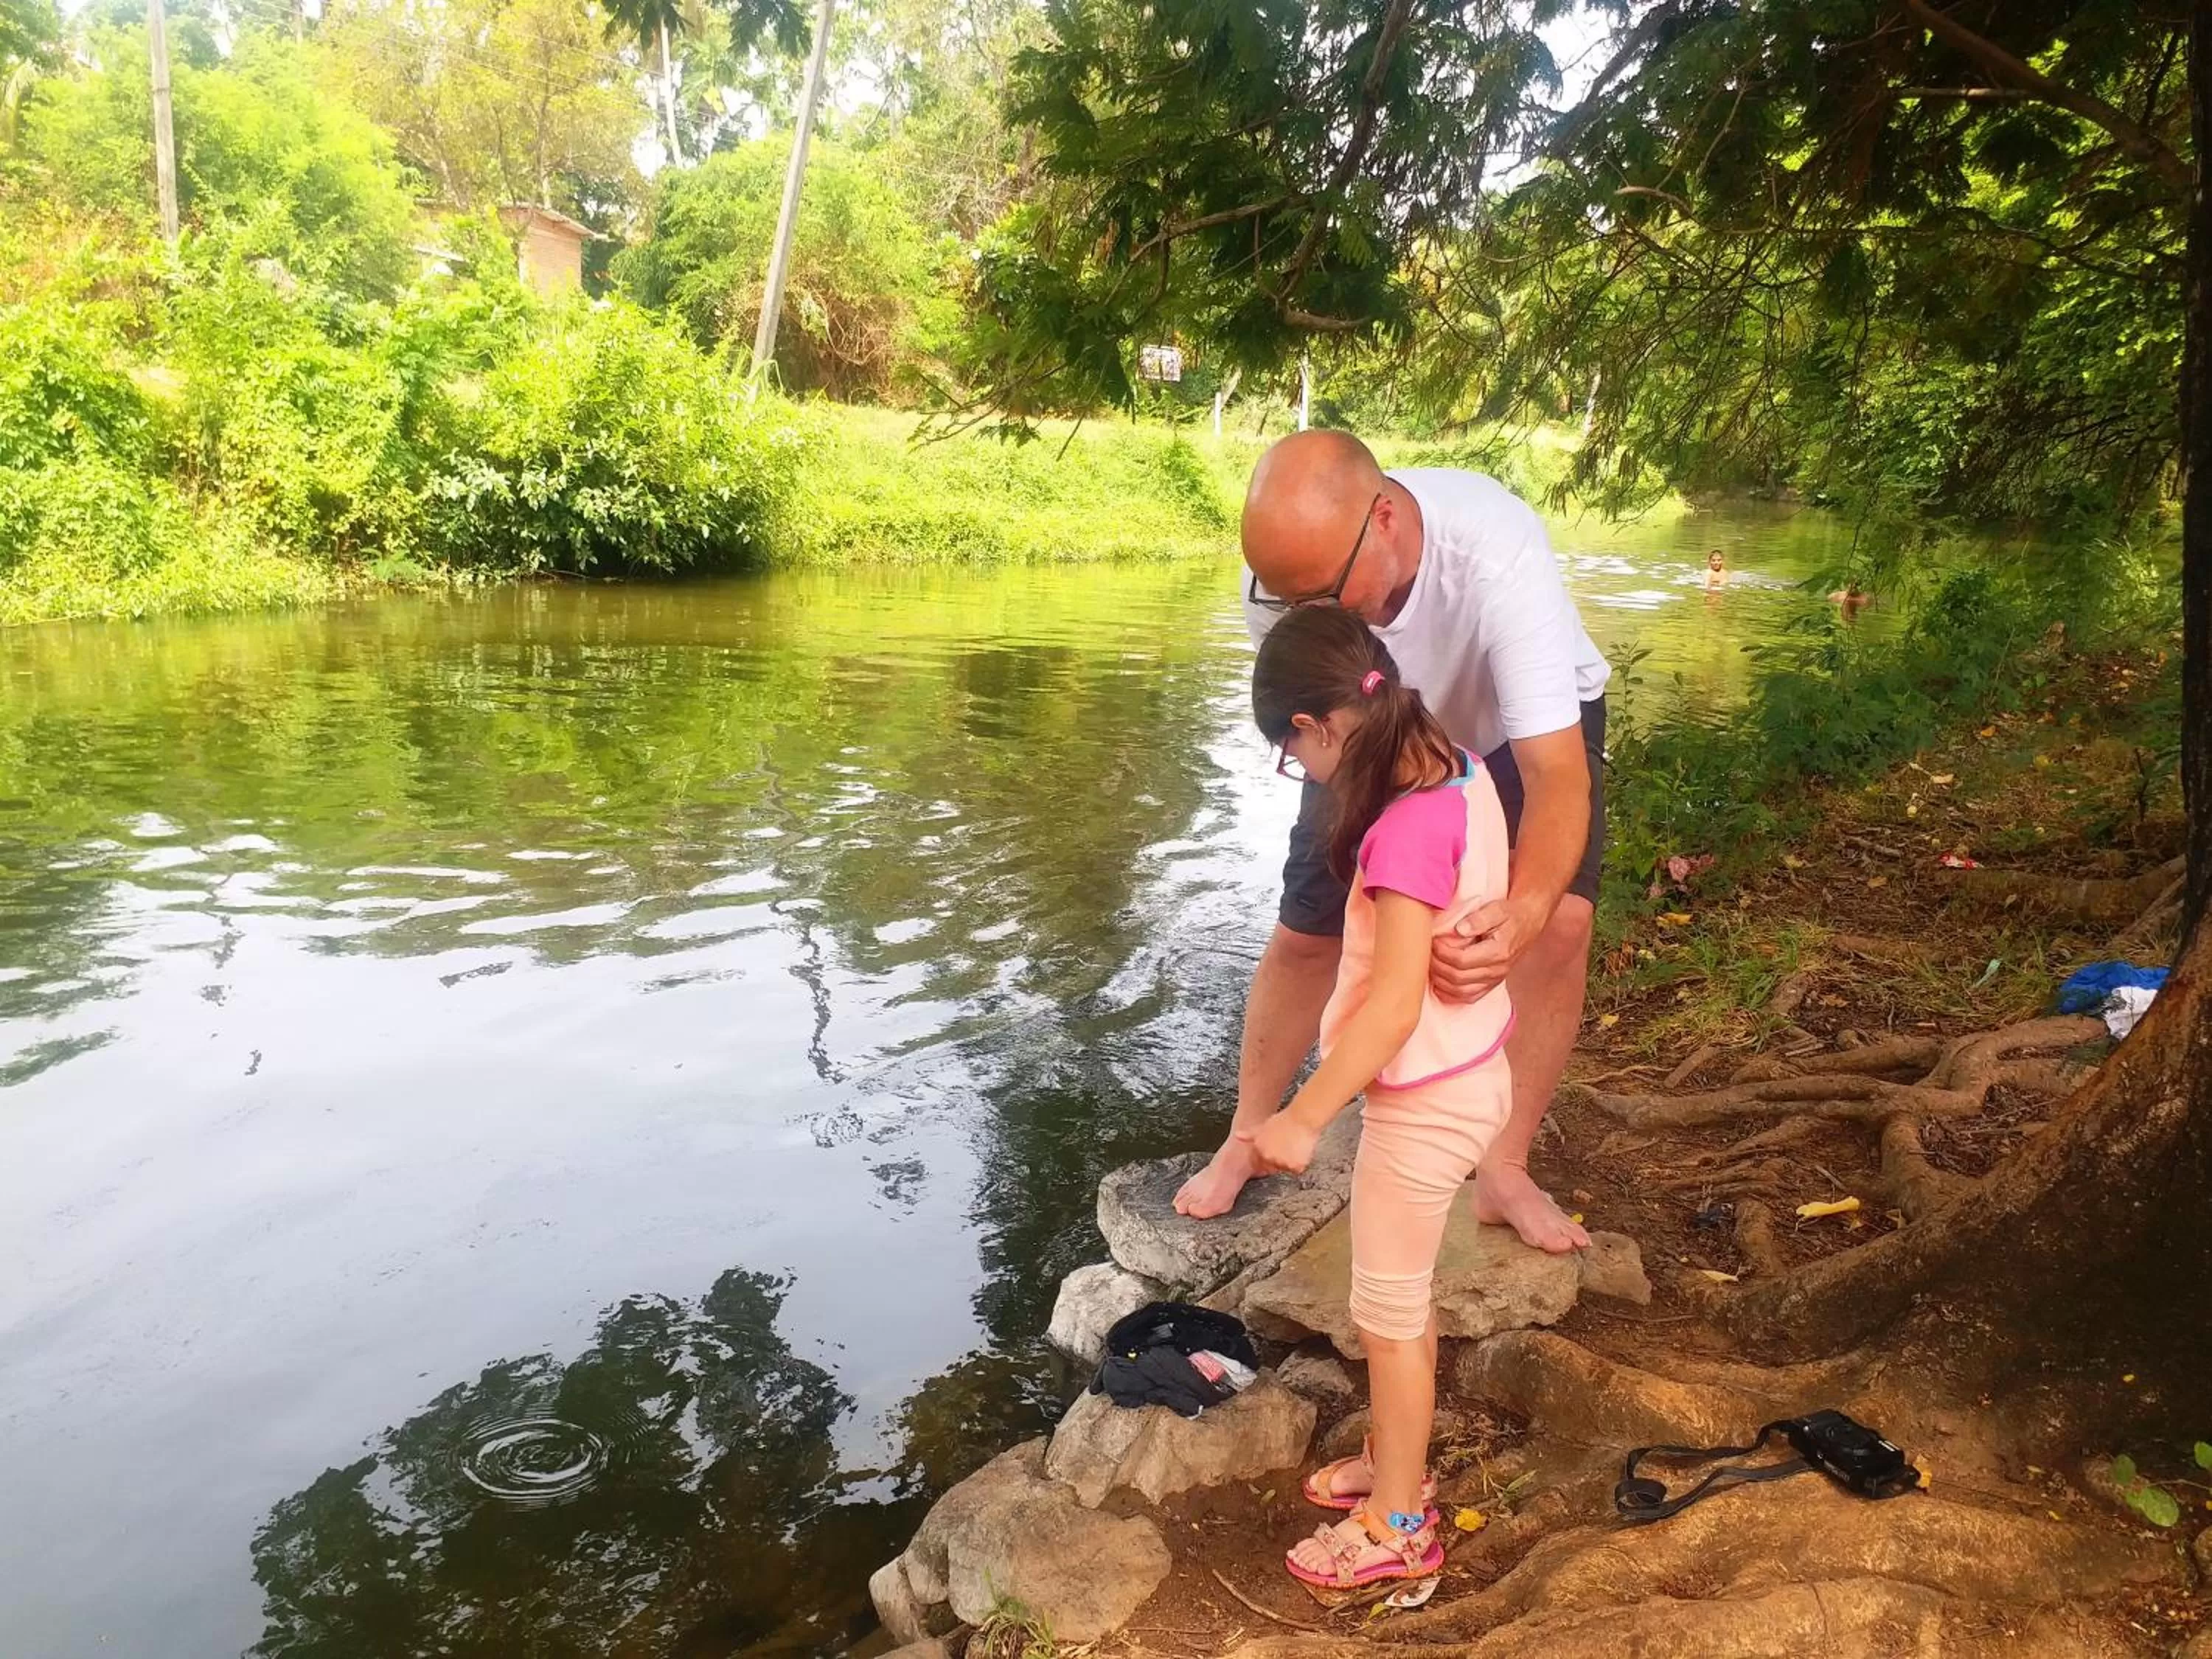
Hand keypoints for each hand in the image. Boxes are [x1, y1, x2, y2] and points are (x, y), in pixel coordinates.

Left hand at [1239, 1112, 1319, 1176]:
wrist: (1302, 1118)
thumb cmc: (1284, 1120)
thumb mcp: (1263, 1127)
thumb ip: (1250, 1135)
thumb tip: (1237, 1135)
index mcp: (1260, 1149)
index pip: (1265, 1160)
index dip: (1274, 1153)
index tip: (1280, 1145)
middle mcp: (1269, 1158)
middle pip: (1276, 1165)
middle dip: (1282, 1158)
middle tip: (1289, 1144)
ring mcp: (1282, 1163)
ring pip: (1287, 1167)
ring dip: (1292, 1161)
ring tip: (1295, 1145)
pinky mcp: (1295, 1166)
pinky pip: (1298, 1169)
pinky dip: (1301, 1162)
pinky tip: (1301, 1150)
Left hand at [1431, 893, 1548, 1002]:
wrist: (1528, 923)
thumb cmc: (1510, 914)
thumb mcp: (1497, 909)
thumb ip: (1479, 919)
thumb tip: (1459, 929)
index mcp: (1499, 952)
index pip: (1462, 960)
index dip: (1442, 953)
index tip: (1432, 941)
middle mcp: (1497, 970)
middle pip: (1458, 978)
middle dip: (1438, 967)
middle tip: (1426, 953)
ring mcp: (1495, 980)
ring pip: (1462, 992)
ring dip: (1441, 982)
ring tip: (1430, 966)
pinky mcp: (1492, 984)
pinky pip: (1470, 997)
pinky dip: (1452, 994)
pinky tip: (1440, 984)